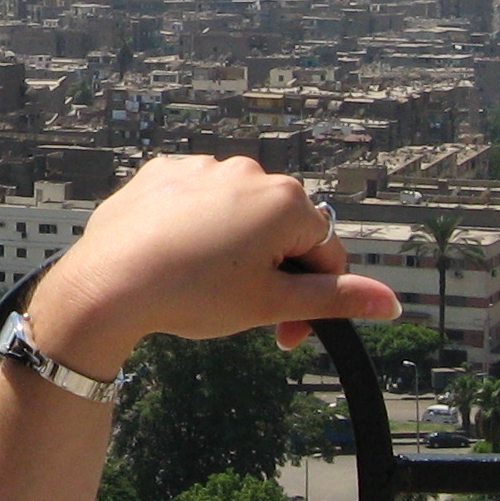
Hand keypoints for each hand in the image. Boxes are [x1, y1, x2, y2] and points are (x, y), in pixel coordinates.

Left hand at [22, 155, 399, 377]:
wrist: (108, 283)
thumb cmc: (192, 294)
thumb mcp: (271, 304)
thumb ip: (335, 300)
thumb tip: (392, 302)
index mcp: (285, 201)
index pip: (324, 253)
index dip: (312, 300)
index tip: (285, 334)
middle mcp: (248, 171)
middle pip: (282, 230)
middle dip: (274, 272)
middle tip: (243, 312)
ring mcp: (202, 166)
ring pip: (237, 215)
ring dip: (235, 248)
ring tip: (203, 284)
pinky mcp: (162, 171)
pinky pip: (196, 201)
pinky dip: (196, 228)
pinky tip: (176, 257)